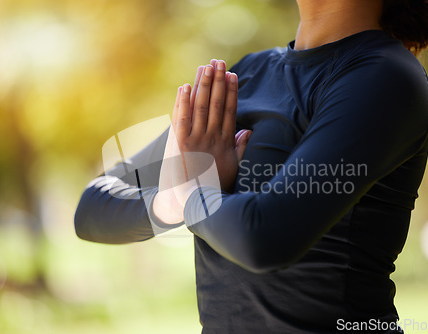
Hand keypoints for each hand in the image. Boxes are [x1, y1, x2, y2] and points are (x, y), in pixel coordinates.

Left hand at [172, 60, 250, 196]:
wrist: (193, 203)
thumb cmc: (214, 185)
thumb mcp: (233, 167)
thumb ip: (241, 147)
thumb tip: (248, 129)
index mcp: (225, 142)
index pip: (229, 110)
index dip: (231, 91)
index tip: (232, 74)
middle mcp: (212, 138)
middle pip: (216, 103)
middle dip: (218, 81)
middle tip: (219, 61)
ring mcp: (195, 140)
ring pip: (201, 106)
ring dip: (203, 85)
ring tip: (205, 66)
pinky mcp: (179, 143)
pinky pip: (181, 118)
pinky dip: (183, 102)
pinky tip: (185, 86)